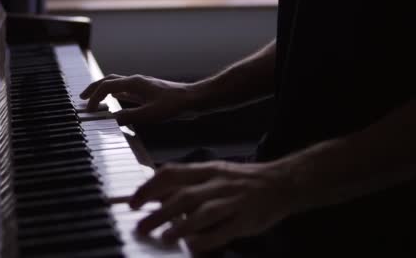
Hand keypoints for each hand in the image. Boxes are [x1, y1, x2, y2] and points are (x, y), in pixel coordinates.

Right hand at [80, 74, 198, 124]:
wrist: (194, 100)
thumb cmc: (175, 105)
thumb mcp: (150, 115)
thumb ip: (129, 117)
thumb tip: (111, 120)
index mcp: (134, 83)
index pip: (107, 86)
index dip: (94, 98)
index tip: (88, 110)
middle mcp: (136, 81)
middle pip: (109, 81)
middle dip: (94, 89)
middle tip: (82, 98)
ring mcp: (142, 86)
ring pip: (117, 85)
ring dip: (104, 91)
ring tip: (94, 100)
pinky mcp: (148, 92)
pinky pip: (127, 91)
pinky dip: (116, 95)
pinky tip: (115, 103)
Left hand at [129, 161, 293, 253]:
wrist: (282, 182)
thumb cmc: (242, 180)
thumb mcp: (214, 173)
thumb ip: (188, 182)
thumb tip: (156, 193)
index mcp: (207, 170)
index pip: (172, 174)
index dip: (150, 188)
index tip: (134, 203)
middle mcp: (218, 183)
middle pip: (183, 196)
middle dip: (159, 212)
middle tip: (141, 226)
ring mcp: (233, 201)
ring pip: (203, 213)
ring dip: (180, 226)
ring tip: (164, 238)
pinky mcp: (246, 220)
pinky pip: (224, 230)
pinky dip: (206, 239)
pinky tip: (192, 246)